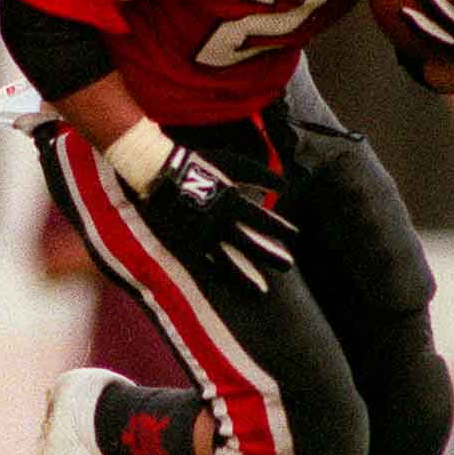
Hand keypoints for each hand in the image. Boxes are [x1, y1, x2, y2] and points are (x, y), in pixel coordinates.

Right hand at [142, 145, 297, 292]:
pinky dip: (220, 275)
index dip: (281, 228)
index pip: (263, 220)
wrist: (159, 173)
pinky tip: (230, 284)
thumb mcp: (232, 163)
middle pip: (251, 246)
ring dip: (246, 279)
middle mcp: (219, 224)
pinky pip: (205, 264)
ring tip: (262, 292)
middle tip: (288, 266)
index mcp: (232, 203)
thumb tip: (285, 185)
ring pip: (228, 263)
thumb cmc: (199, 163)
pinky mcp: (187, 243)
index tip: (294, 235)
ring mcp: (202, 236)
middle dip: (271, 256)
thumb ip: (259, 173)